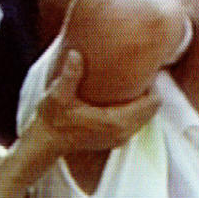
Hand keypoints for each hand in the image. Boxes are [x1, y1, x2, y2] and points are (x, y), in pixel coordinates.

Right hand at [29, 50, 161, 154]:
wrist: (46, 142)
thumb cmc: (52, 119)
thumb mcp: (58, 95)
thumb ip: (70, 75)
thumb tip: (76, 54)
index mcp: (114, 121)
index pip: (150, 103)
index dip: (151, 85)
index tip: (144, 69)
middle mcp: (122, 133)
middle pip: (152, 110)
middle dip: (150, 91)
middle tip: (141, 71)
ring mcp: (121, 139)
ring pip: (146, 117)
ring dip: (144, 101)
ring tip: (134, 81)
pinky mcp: (117, 141)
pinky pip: (138, 123)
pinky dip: (137, 110)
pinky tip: (125, 96)